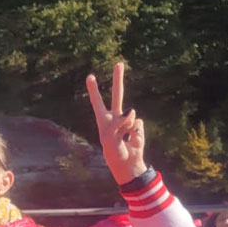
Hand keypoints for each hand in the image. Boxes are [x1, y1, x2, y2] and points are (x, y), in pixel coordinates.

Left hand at [87, 62, 147, 183]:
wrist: (127, 163)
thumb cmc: (113, 152)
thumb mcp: (110, 138)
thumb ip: (118, 122)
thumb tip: (132, 109)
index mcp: (103, 120)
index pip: (97, 102)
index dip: (94, 90)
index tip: (89, 76)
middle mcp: (115, 117)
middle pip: (117, 95)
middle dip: (118, 79)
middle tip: (119, 63)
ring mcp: (128, 120)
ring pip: (130, 112)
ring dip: (126, 126)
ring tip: (123, 139)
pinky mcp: (138, 125)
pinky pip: (137, 123)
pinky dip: (135, 132)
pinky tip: (132, 140)